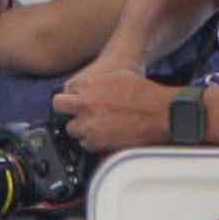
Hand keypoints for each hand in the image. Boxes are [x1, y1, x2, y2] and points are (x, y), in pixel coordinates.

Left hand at [53, 62, 173, 152]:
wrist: (160, 113)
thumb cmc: (143, 94)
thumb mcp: (116, 76)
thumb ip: (96, 83)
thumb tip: (83, 89)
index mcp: (88, 84)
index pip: (65, 89)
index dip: (73, 95)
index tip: (77, 100)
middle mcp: (84, 103)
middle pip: (58, 106)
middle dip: (67, 110)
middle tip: (76, 113)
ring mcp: (88, 123)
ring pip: (71, 128)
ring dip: (80, 127)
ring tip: (96, 125)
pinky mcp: (95, 141)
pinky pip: (84, 143)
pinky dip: (92, 141)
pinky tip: (104, 135)